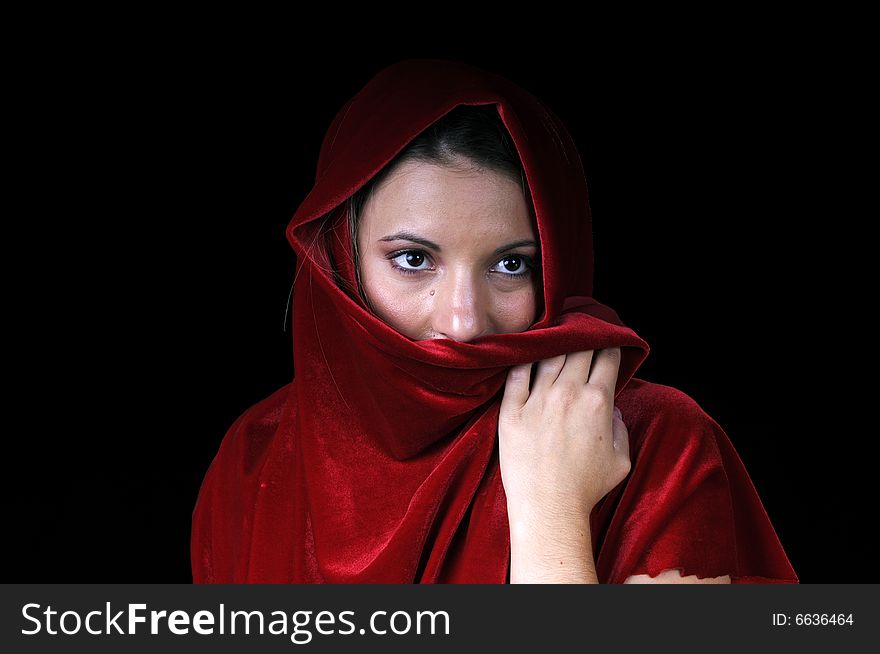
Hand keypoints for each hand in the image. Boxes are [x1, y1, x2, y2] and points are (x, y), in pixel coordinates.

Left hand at [498, 348, 630, 526]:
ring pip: (548, 356)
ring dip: (554, 343)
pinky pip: (515, 374)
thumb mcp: (621, 461)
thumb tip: (615, 412)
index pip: (606, 359)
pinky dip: (522, 359)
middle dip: (584, 338)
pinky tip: (524, 352)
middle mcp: (568, 393)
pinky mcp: (511, 410)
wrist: (548, 507)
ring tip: (555, 337)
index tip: (607, 344)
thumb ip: (622, 430)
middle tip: (583, 334)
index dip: (609, 347)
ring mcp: (537, 399)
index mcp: (597, 401)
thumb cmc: (587, 488)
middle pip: (578, 350)